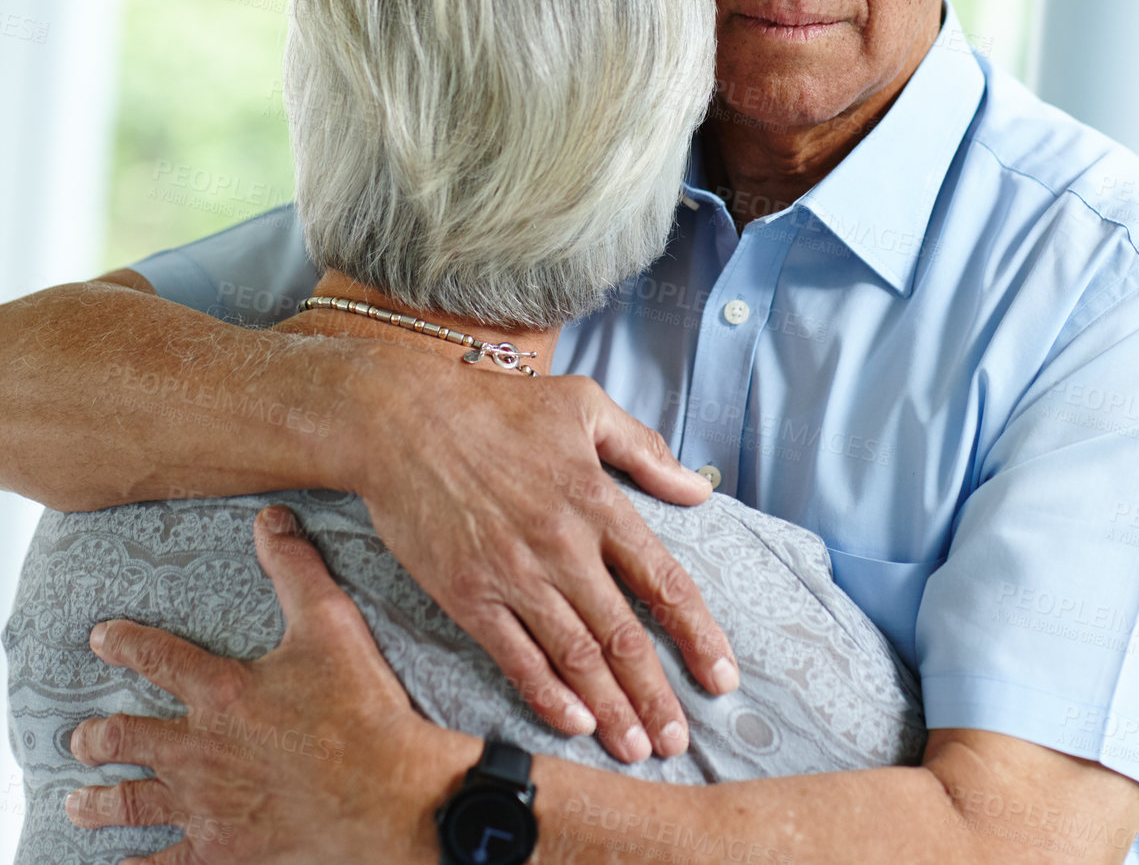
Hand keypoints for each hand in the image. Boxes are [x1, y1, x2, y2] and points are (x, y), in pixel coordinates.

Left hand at [67, 507, 476, 862]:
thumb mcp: (330, 623)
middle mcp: (201, 750)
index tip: (101, 638)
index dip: (126, 643)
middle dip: (99, 738)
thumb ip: (295, 568)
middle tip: (81, 738)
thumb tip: (269, 519)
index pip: (159, 657)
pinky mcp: (224, 851)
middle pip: (130, 740)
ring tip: (77, 803)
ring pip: (135, 804)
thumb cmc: (359, 708)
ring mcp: (208, 806)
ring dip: (100, 803)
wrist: (383, 793)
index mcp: (222, 692)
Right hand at [344, 352, 737, 762]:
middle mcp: (561, 544)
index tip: (721, 675)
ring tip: (638, 746)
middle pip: (622, 635)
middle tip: (679, 739)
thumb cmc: (495, 407)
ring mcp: (513, 573)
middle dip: (656, 693)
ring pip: (575, 656)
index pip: (662, 580)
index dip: (697, 633)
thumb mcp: (583, 405)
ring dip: (611, 707)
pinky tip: (575, 722)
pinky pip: (515, 656)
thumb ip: (645, 449)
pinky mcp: (467, 594)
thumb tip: (698, 488)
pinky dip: (548, 695)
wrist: (403, 418)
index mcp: (595, 499)